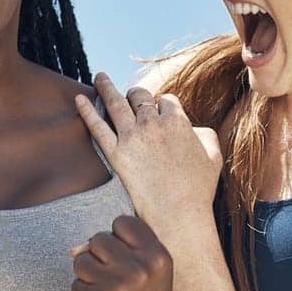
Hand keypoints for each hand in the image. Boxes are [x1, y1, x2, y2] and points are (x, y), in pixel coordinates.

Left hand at [70, 215, 181, 290]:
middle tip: (117, 280)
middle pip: (98, 239)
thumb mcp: (148, 270)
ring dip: (88, 275)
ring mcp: (116, 286)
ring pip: (81, 260)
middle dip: (101, 256)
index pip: (122, 222)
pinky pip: (75, 285)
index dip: (119, 239)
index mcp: (157, 256)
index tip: (127, 258)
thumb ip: (118, 247)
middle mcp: (139, 269)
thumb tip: (74, 249)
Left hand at [74, 73, 222, 246]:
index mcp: (178, 120)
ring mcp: (132, 137)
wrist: (178, 213)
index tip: (159, 111)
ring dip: (106, 86)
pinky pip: (97, 126)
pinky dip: (86, 110)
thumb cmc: (198, 189)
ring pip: (116, 102)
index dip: (162, 105)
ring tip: (99, 77)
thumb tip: (193, 127)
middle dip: (136, 94)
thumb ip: (204, 134)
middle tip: (131, 97)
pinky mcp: (116, 154)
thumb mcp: (213, 156)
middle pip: (140, 96)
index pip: (166, 100)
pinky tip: (78, 98)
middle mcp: (153, 123)